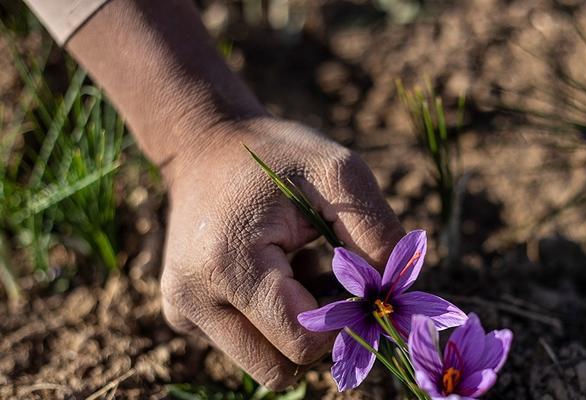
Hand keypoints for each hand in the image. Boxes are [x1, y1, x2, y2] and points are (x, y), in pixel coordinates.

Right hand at [159, 117, 403, 389]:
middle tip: (328, 277)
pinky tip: (271, 274)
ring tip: (294, 270)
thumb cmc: (278, 156)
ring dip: (294, 330)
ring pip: (264, 365)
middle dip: (319, 333)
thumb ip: (376, 232)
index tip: (357, 284)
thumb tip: (395, 295)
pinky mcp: (182, 315)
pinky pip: (245, 347)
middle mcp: (193, 300)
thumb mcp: (338, 172)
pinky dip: (270, 322)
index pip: (303, 342)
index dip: (344, 323)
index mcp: (228, 264)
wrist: (206, 145)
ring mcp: (183, 312)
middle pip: (280, 368)